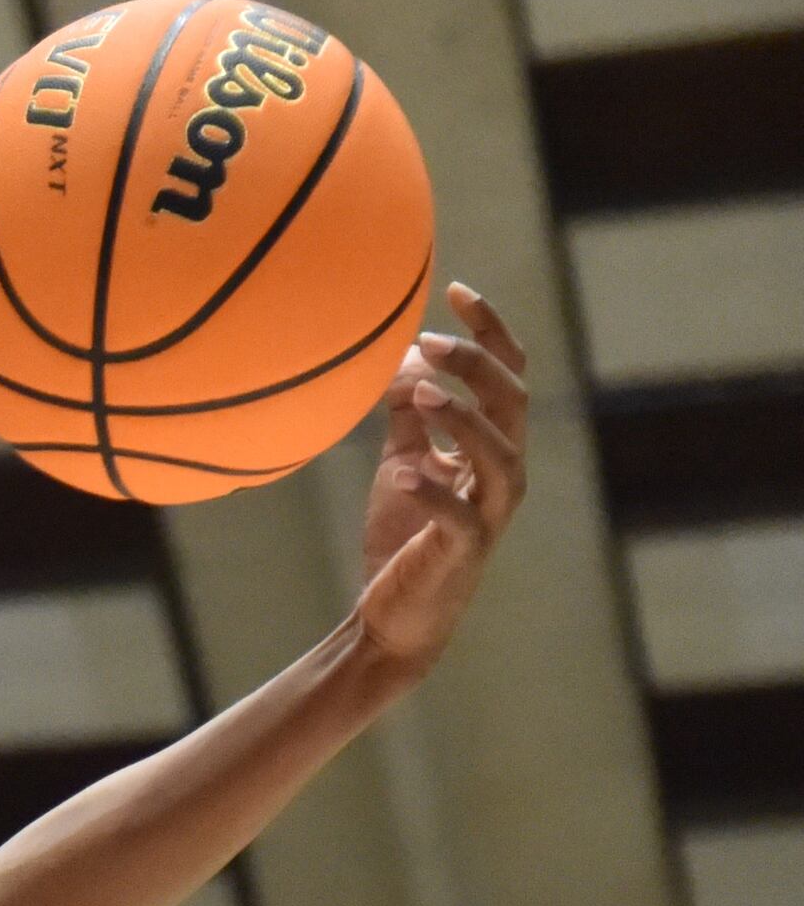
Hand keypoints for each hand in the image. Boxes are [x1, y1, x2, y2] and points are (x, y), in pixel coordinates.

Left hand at [351, 282, 528, 672]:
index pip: (507, 374)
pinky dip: (434, 489)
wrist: (394, 616)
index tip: (455, 289)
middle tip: (428, 341)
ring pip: (500, 453)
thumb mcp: (401, 460)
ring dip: (464, 419)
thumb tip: (400, 358)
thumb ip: (406, 414)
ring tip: (422, 394)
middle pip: (511, 402)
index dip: (489, 330)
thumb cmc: (404, 534)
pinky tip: (402, 471)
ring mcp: (490, 512)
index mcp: (492, 444)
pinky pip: (460, 515)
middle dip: (476, 365)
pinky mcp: (465, 551)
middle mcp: (504, 472)